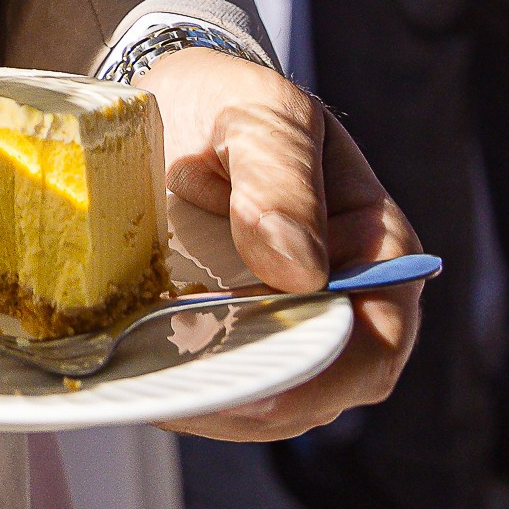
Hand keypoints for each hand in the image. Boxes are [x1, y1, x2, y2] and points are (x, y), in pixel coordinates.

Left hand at [142, 47, 424, 444]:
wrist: (167, 104)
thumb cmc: (228, 102)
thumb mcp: (259, 112)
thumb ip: (280, 177)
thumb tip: (300, 270)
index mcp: (375, 251)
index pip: (376, 339)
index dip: (322, 367)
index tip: (253, 361)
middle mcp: (339, 308)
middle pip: (316, 392)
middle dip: (250, 397)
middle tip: (177, 380)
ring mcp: (280, 334)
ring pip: (260, 405)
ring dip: (204, 401)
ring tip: (144, 373)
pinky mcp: (224, 343)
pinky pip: (210, 389)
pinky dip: (173, 388)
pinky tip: (132, 367)